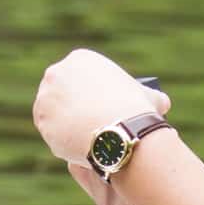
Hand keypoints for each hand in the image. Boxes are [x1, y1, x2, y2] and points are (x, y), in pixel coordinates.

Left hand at [32, 49, 170, 162]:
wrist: (119, 132)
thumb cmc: (136, 111)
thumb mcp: (148, 97)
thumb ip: (150, 96)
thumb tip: (162, 102)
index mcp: (80, 59)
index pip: (78, 75)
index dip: (85, 92)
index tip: (93, 106)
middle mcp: (57, 72)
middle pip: (60, 90)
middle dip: (68, 105)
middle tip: (83, 122)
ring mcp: (46, 96)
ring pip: (51, 110)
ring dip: (60, 121)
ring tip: (78, 137)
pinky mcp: (41, 120)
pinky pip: (48, 130)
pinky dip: (58, 139)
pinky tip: (73, 146)